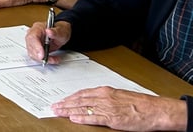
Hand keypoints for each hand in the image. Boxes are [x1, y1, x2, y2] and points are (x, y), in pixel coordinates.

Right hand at [25, 20, 70, 62]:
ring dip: (42, 59)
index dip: (36, 46)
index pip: (32, 37)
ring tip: (53, 59)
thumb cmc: (59, 31)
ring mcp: (33, 42)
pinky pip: (36, 56)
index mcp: (37, 28)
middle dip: (38, 55)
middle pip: (30, 46)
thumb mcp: (61, 31)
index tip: (42, 54)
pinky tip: (52, 59)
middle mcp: (32, 35)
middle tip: (47, 59)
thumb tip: (48, 31)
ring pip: (32, 53)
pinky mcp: (35, 49)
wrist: (60, 35)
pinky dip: (44, 60)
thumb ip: (55, 32)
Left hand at [52, 86, 187, 130]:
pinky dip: (82, 118)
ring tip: (58, 112)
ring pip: (83, 108)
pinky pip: (93, 118)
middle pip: (79, 100)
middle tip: (54, 106)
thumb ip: (106, 97)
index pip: (82, 93)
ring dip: (68, 110)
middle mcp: (104, 97)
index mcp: (106, 91)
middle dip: (65, 103)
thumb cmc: (141, 103)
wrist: (155, 110)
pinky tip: (73, 118)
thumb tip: (95, 100)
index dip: (70, 97)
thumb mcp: (120, 95)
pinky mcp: (112, 119)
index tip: (62, 100)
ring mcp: (107, 108)